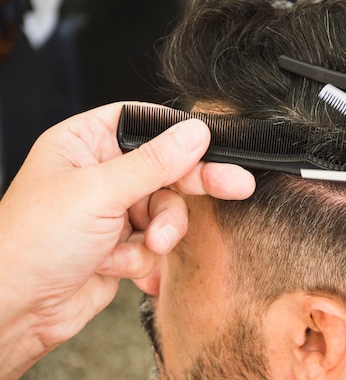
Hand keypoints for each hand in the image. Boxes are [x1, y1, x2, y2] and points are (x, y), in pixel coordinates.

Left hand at [0, 102, 254, 378]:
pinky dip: (144, 257)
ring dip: (162, 231)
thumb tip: (194, 133)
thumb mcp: (99, 192)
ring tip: (148, 247)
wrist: (16, 309)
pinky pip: (157, 241)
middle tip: (236, 185)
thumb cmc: (31, 242)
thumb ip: (154, 163)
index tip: (212, 145)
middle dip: (194, 184)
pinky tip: (117, 266)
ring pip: (167, 209)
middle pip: (166, 167)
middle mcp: (101, 173)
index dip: (179, 134)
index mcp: (85, 144)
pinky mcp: (122, 243)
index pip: (144, 124)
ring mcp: (113, 209)